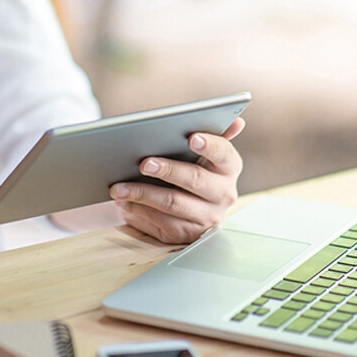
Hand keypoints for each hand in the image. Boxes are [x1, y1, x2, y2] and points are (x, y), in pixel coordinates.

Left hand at [109, 118, 245, 243]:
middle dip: (168, 170)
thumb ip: (216, 134)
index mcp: (229, 167)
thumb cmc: (190, 166)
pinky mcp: (187, 234)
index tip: (192, 138)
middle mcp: (223, 194)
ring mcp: (207, 217)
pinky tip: (124, 202)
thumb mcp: (203, 152)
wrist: (183, 203)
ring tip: (120, 187)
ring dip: (143, 194)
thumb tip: (237, 122)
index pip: (224, 154)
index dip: (210, 146)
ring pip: (173, 204)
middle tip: (145, 163)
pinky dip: (139, 211)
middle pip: (195, 180)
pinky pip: (162, 223)